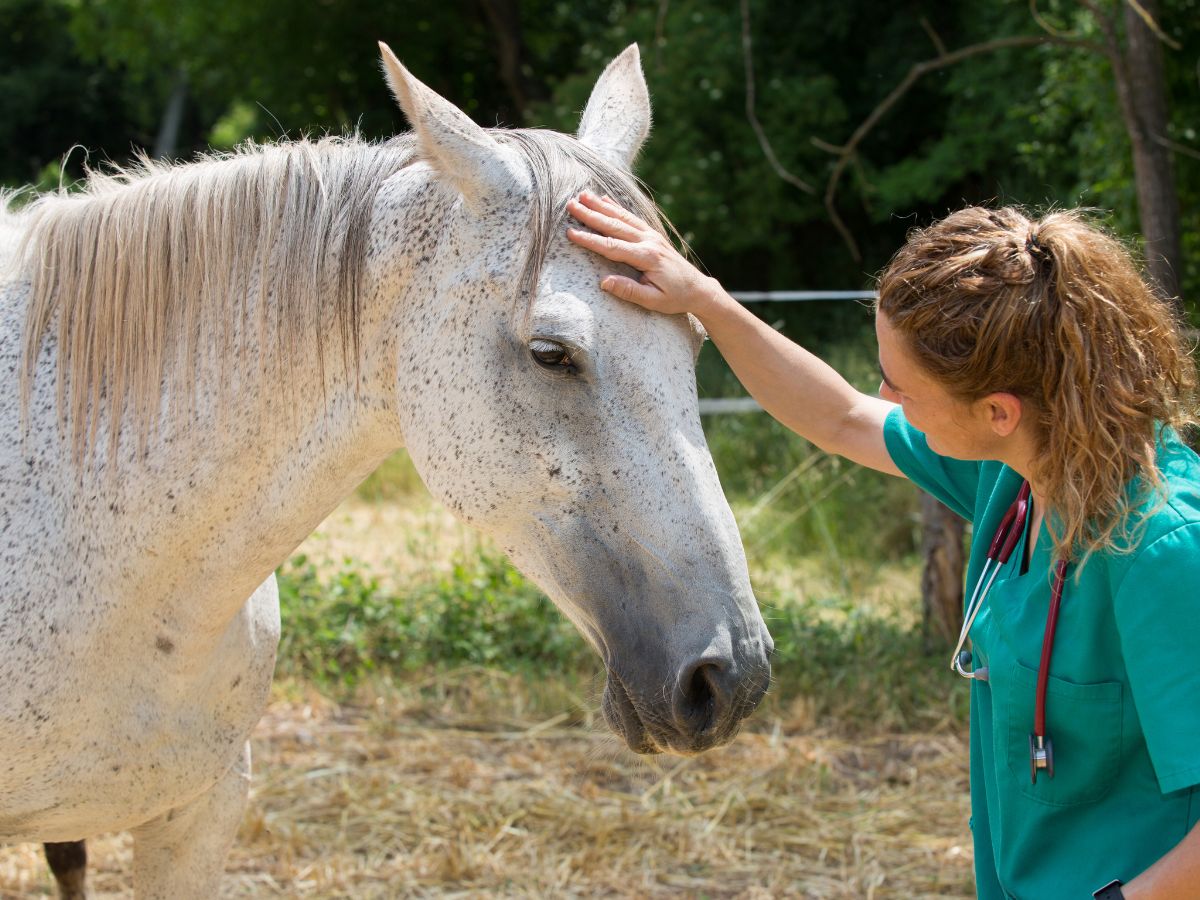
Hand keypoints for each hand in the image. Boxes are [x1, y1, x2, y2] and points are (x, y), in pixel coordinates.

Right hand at [565, 191, 720, 316]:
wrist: (698, 288)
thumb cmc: (675, 297)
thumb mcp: (653, 301)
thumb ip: (628, 291)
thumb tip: (604, 282)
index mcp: (646, 257)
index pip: (612, 246)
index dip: (590, 239)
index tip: (571, 233)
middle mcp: (648, 241)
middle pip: (614, 225)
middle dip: (591, 214)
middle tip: (570, 204)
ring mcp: (651, 235)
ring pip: (622, 217)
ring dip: (601, 206)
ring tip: (583, 195)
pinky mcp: (652, 234)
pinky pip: (632, 217)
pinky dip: (617, 207)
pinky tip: (604, 199)